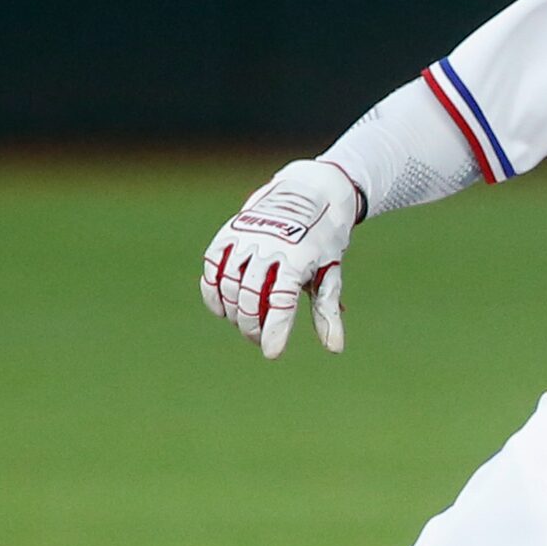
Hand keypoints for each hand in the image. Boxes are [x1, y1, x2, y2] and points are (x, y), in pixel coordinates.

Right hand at [200, 160, 360, 358]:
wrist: (308, 192)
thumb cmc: (323, 241)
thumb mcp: (330, 273)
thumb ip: (326, 311)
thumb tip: (334, 349)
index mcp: (298, 258)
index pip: (282, 302)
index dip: (275, 330)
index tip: (271, 354)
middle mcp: (268, 247)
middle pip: (251, 297)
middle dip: (251, 326)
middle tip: (257, 339)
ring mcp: (246, 238)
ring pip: (229, 285)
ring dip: (233, 312)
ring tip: (244, 324)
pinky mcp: (229, 233)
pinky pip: (212, 268)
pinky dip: (213, 293)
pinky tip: (222, 310)